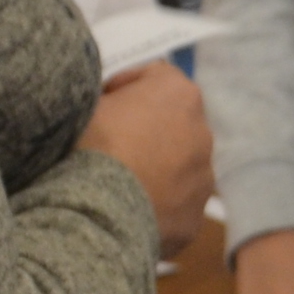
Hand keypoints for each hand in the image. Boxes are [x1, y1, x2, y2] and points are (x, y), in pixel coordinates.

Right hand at [79, 64, 211, 259]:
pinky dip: (158, 204)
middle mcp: (202, 131)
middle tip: (113, 144)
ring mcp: (203, 177)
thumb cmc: (93, 144)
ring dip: (158, 168)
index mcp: (179, 93)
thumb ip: (107, 95)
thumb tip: (108, 104)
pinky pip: (176, 204)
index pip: (154, 77)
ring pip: (180, 166)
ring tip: (122, 182)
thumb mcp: (90, 102)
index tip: (103, 102)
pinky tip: (130, 210)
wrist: (101, 210)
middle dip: (148, 129)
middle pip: (172, 123)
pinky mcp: (194, 215)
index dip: (125, 88)